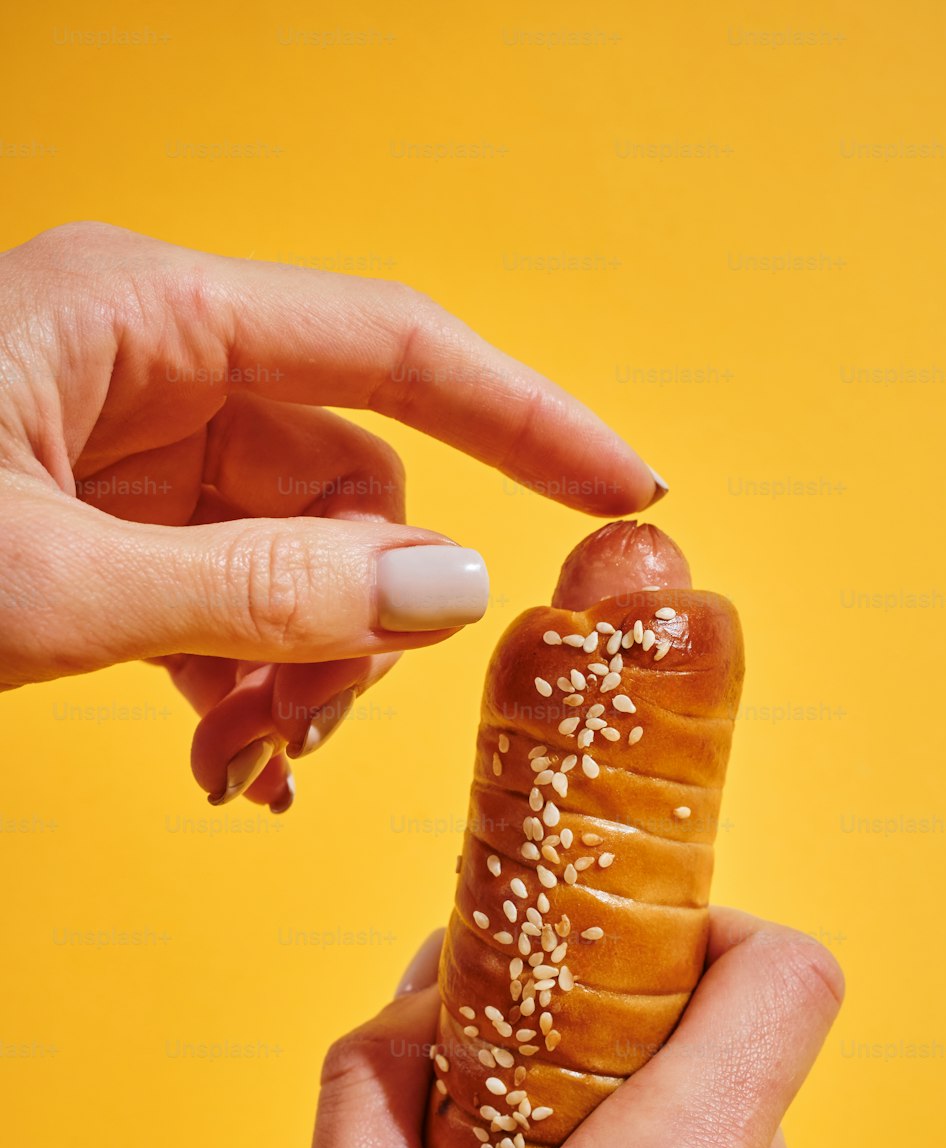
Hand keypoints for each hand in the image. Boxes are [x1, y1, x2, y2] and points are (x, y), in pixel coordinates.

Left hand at [0, 221, 661, 810]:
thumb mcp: (50, 583)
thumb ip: (259, 589)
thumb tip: (450, 597)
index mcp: (146, 316)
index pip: (394, 347)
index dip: (523, 417)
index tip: (623, 487)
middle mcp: (154, 364)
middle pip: (346, 486)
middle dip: (354, 623)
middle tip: (313, 734)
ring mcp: (131, 447)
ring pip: (296, 556)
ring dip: (298, 671)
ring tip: (250, 769)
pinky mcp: (104, 519)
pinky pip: (230, 592)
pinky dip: (244, 679)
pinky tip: (228, 756)